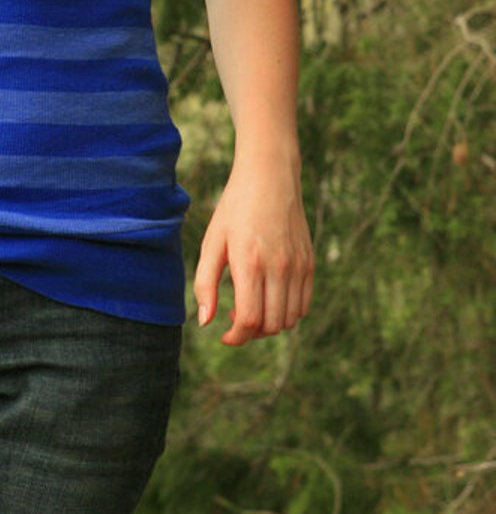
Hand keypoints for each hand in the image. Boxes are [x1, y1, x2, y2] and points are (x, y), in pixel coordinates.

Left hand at [193, 152, 313, 345]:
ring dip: (270, 324)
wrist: (269, 176)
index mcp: (250, 263)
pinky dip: (288, 312)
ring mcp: (298, 266)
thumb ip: (205, 283)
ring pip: (290, 319)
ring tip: (252, 306)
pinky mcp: (309, 263)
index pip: (250, 319)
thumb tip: (205, 322)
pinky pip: (303, 304)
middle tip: (234, 318)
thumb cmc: (234, 208)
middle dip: (251, 332)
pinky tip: (270, 297)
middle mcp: (279, 268)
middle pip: (271, 325)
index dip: (236, 337)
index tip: (224, 334)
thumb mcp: (212, 242)